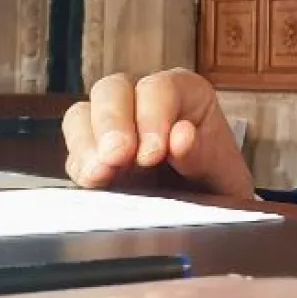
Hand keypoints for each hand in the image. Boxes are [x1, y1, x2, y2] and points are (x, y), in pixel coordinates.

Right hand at [61, 68, 254, 198]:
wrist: (205, 210)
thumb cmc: (217, 181)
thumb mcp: (223, 171)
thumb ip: (203, 153)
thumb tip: (181, 136)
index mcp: (185, 92)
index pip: (158, 87)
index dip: (152, 116)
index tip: (154, 154)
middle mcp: (143, 100)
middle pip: (112, 89)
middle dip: (112, 123)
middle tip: (118, 157)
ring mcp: (114, 127)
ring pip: (81, 115)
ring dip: (87, 144)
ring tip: (100, 175)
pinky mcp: (92, 157)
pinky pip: (73, 152)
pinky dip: (79, 166)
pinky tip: (94, 183)